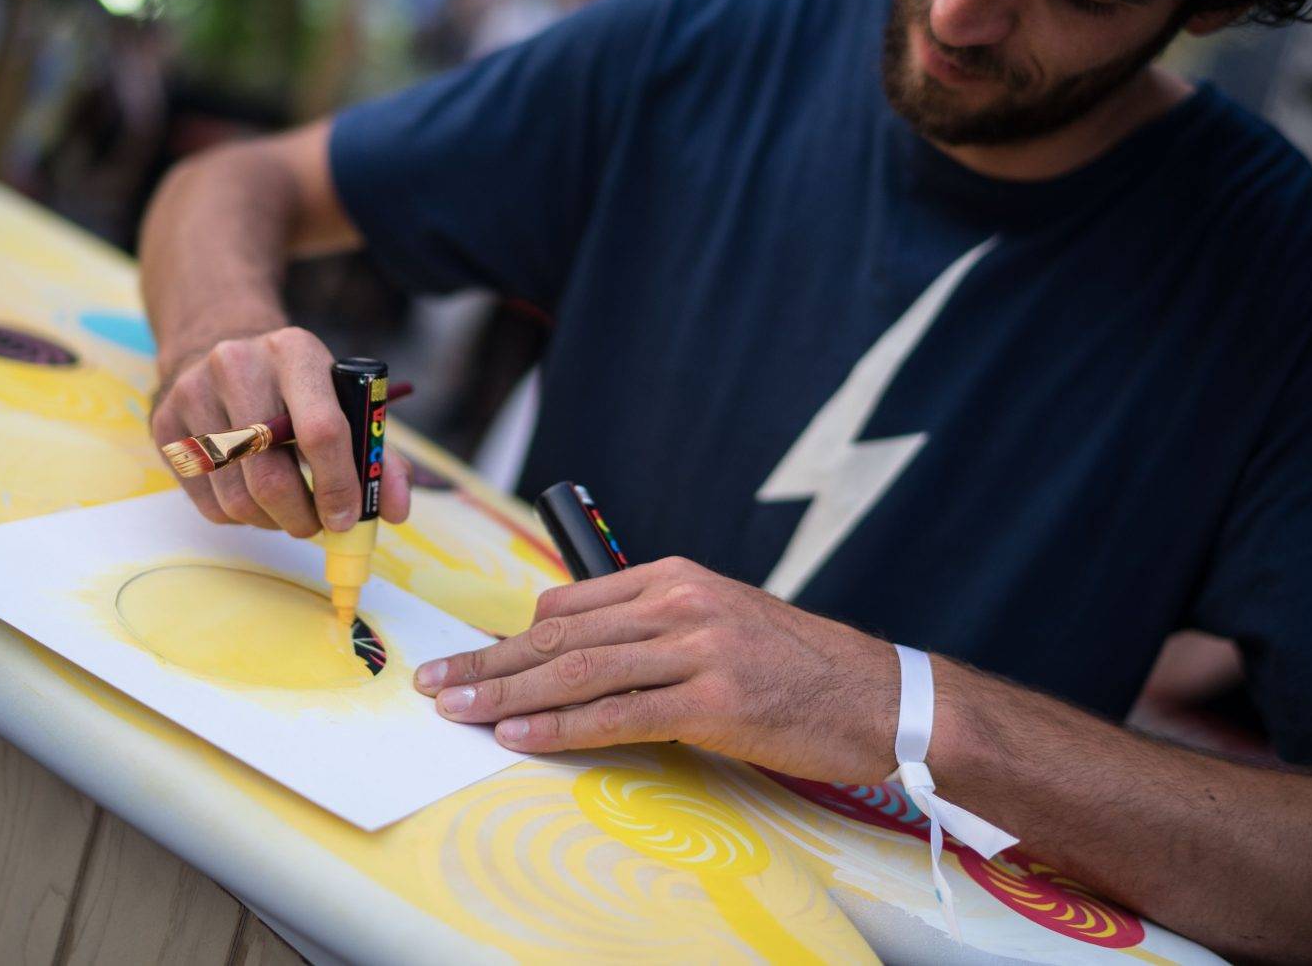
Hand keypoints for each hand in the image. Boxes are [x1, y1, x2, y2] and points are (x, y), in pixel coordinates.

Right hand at [149, 325, 410, 536]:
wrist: (221, 345)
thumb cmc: (297, 386)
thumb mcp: (342, 399)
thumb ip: (379, 454)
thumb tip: (394, 511)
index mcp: (294, 351)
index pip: (321, 430)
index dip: (339, 486)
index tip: (346, 518)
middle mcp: (237, 365)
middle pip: (271, 477)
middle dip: (303, 518)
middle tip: (318, 526)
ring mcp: (193, 393)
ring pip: (238, 499)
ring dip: (273, 521)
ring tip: (290, 510)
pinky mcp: (166, 424)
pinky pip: (208, 503)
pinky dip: (241, 516)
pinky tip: (255, 494)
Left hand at [413, 556, 899, 782]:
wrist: (875, 696)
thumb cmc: (797, 667)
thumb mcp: (722, 620)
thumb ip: (655, 625)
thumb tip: (578, 648)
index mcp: (676, 577)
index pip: (570, 603)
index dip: (511, 636)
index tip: (472, 659)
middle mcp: (679, 603)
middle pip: (559, 635)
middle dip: (489, 661)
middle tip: (436, 682)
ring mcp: (696, 649)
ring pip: (577, 671)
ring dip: (505, 694)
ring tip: (457, 709)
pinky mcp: (712, 700)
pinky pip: (616, 715)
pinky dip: (559, 727)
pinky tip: (518, 735)